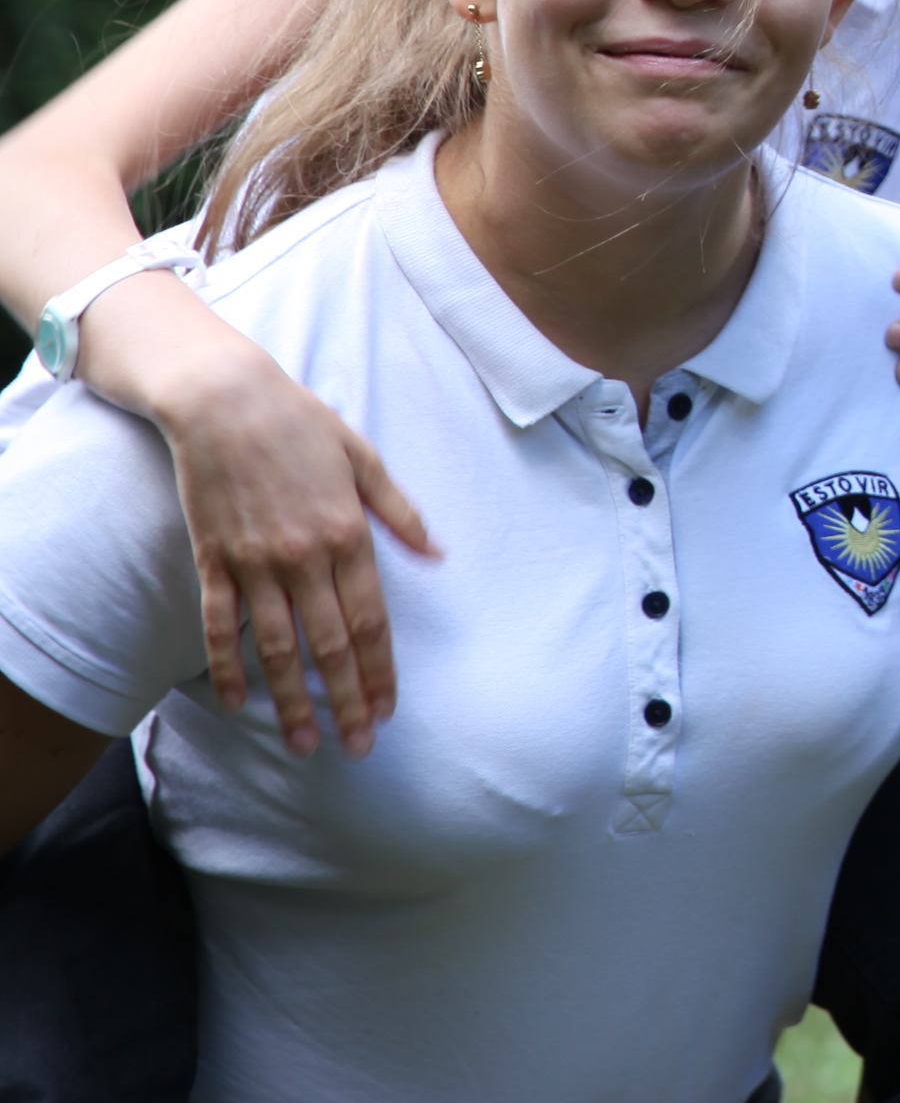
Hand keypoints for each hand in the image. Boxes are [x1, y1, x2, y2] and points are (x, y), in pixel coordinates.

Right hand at [106, 280, 437, 759]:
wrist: (224, 401)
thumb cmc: (301, 425)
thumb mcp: (365, 459)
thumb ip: (400, 512)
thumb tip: (436, 554)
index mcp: (349, 534)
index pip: (372, 619)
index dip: (381, 669)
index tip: (389, 708)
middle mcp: (304, 557)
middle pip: (330, 644)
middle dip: (346, 700)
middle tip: (357, 747)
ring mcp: (255, 563)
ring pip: (276, 647)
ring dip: (291, 700)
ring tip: (305, 743)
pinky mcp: (212, 561)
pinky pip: (218, 626)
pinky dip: (225, 667)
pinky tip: (237, 704)